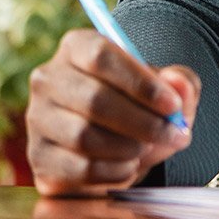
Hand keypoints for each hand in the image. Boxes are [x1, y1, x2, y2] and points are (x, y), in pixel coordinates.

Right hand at [26, 29, 200, 195]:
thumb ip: (181, 82)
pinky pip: (78, 168)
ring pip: (84, 137)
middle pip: (94, 100)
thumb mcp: (167, 89)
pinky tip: (129, 164)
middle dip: (143, 122)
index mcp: (77, 47)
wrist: (115, 144)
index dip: (140, 82)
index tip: (171, 105)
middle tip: (173, 134)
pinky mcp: (39, 157)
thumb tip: (177, 83)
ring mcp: (37, 119)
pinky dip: (113, 170)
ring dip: (129, 147)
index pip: (101, 56)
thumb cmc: (141, 106)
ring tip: (148, 147)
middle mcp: (49, 79)